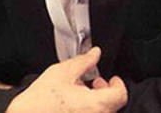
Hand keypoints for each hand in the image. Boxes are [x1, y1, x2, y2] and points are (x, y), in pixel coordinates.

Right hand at [6, 47, 126, 112]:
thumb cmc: (40, 100)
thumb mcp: (62, 72)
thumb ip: (84, 62)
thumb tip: (95, 53)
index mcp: (95, 105)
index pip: (120, 95)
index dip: (117, 83)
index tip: (112, 78)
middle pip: (112, 104)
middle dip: (104, 90)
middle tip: (93, 81)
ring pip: (101, 111)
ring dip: (95, 100)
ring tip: (78, 92)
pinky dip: (86, 108)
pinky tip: (72, 104)